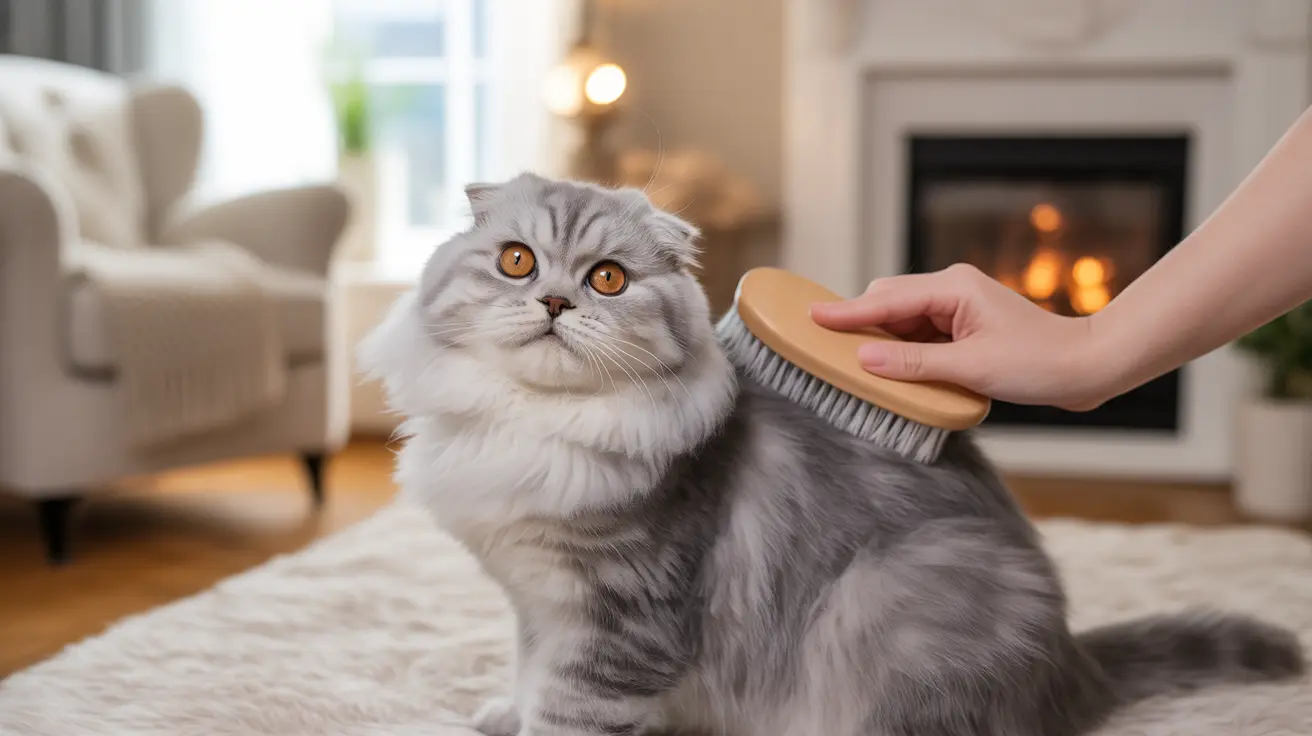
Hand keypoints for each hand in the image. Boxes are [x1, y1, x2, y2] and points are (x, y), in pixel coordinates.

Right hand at [809, 264, 1112, 410]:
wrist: (1087, 366)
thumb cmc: (1039, 362)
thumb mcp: (971, 368)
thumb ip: (913, 363)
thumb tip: (865, 357)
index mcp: (952, 288)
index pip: (885, 298)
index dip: (846, 312)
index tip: (810, 317)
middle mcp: (951, 289)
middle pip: (887, 302)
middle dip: (862, 327)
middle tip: (833, 353)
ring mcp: (957, 307)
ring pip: (901, 320)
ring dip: (885, 344)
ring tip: (864, 369)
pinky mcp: (963, 326)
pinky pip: (919, 335)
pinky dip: (905, 352)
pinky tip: (897, 372)